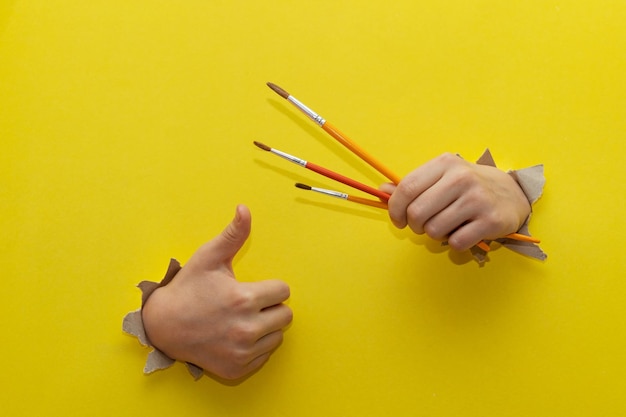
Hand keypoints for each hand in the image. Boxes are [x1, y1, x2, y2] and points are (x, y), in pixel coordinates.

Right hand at [142, 205, 291, 379]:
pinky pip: (264, 356)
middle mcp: (246, 329)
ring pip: (277, 336)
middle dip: (270, 307)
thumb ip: (233, 234)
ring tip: (240, 320)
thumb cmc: (188, 288)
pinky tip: (235, 337)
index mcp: (243, 299)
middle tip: (247, 304)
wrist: (162, 326)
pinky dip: (255, 348)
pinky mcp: (236, 369)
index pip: (283, 291)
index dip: (268, 287)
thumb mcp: (209, 257)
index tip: (250, 288)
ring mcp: (241, 353)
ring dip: (265, 328)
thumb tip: (245, 208)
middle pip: (285, 315)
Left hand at [381, 153, 530, 250]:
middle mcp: (461, 178)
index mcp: (445, 164)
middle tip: (423, 226)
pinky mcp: (491, 220)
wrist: (513, 193)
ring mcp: (478, 199)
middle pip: (418, 212)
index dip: (395, 209)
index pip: (407, 188)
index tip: (398, 220)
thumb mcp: (441, 177)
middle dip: (414, 226)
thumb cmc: (468, 186)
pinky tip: (464, 232)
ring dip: (435, 235)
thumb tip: (381, 191)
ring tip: (447, 226)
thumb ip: (412, 185)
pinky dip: (454, 243)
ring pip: (434, 230)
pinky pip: (456, 242)